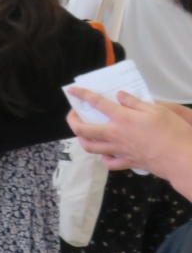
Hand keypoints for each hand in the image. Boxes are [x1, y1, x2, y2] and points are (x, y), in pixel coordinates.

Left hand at [66, 88, 191, 198]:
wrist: (182, 159)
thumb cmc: (173, 132)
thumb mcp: (157, 110)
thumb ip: (135, 102)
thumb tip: (119, 95)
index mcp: (122, 119)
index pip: (96, 103)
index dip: (82, 95)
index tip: (71, 90)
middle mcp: (115, 135)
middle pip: (82, 129)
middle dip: (72, 120)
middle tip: (73, 114)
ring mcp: (119, 151)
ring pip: (90, 148)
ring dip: (82, 139)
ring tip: (84, 132)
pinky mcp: (128, 163)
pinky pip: (109, 162)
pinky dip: (104, 157)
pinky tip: (107, 152)